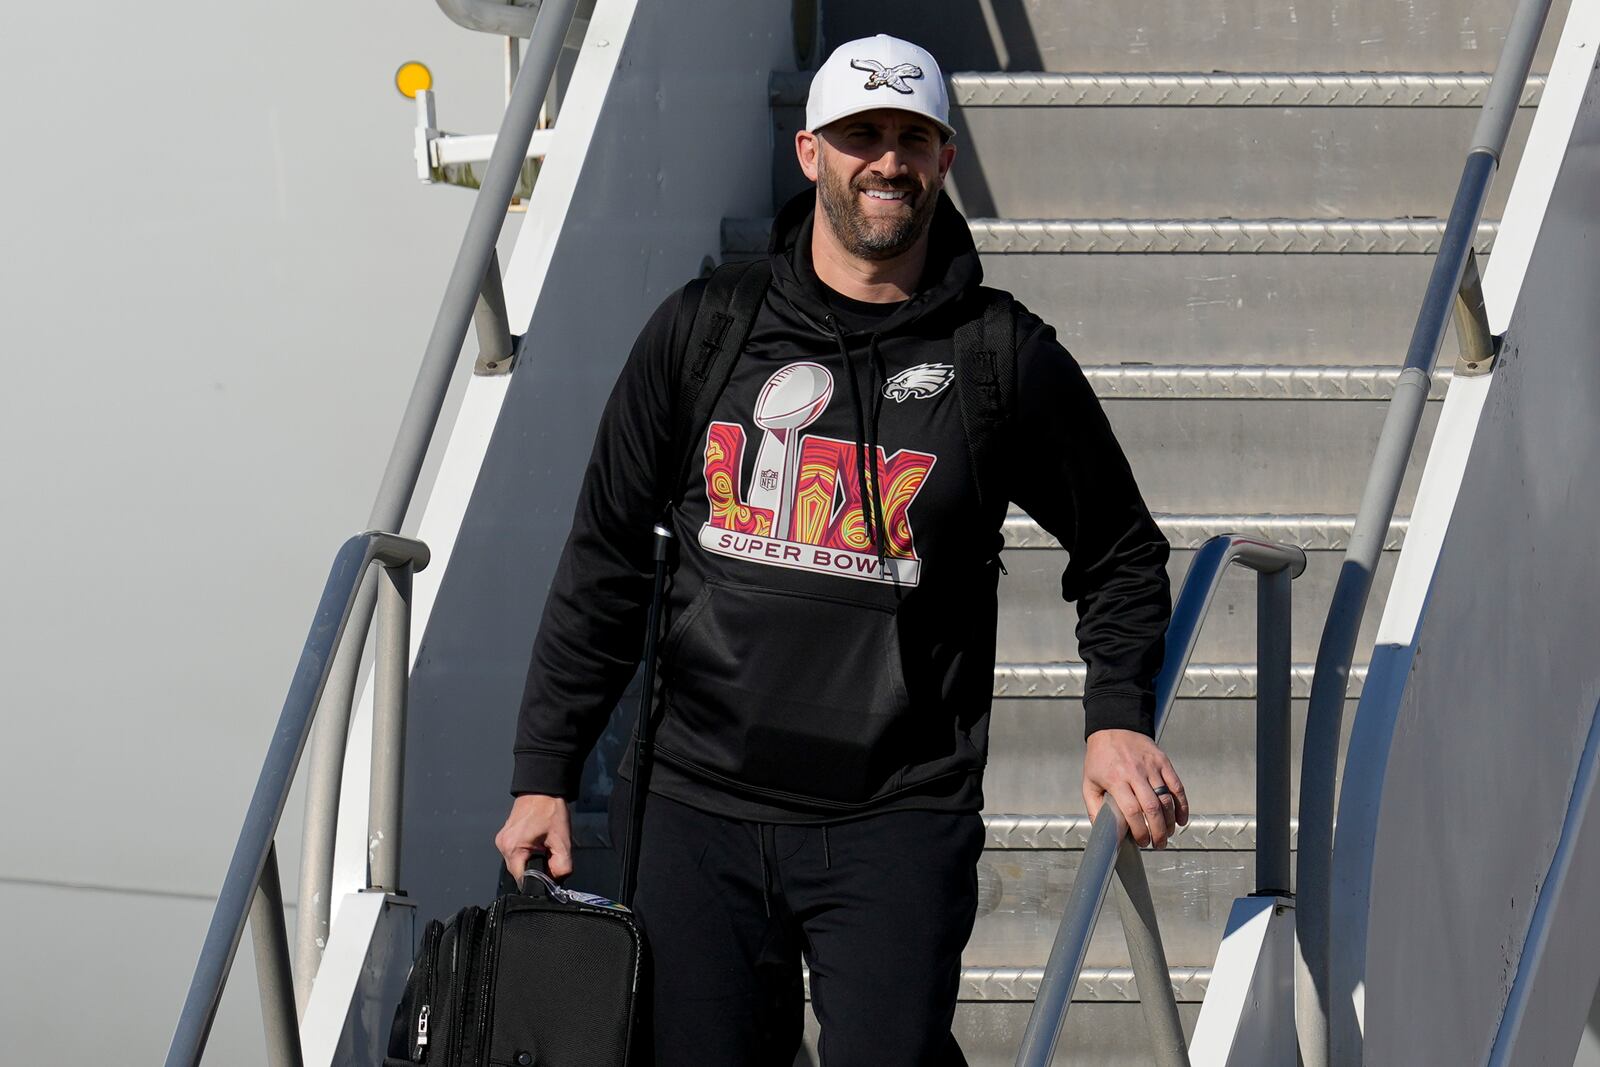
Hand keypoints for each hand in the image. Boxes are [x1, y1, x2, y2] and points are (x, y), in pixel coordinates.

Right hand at [494, 794, 573, 880]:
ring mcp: (503, 840)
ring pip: (519, 863)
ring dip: (532, 860)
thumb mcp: (562, 840)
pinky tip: (538, 842)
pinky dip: (528, 852)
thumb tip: (557, 879)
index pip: (523, 879)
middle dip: (536, 869)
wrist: (543, 789)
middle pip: (520, 872)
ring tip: (544, 845)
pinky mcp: (506, 836)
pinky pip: (517, 853)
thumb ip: (562, 865)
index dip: (538, 880)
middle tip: (549, 854)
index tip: (549, 872)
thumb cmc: (550, 809)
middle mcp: (503, 845)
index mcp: (513, 848)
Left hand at [1082, 729, 1188, 848]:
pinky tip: (1181, 819)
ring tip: (1167, 834)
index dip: (1140, 831)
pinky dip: (1182, 805)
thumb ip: (1094, 807)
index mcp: (1115, 779)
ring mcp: (1151, 766)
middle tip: (1158, 844)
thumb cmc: (1100, 758)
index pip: (1132, 811)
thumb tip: (1103, 831)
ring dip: (1170, 821)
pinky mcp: (1163, 761)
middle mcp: (1135, 773)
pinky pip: (1177, 786)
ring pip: (1167, 799)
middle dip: (1158, 831)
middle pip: (1152, 808)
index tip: (1142, 842)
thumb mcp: (1089, 782)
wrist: (1114, 728)